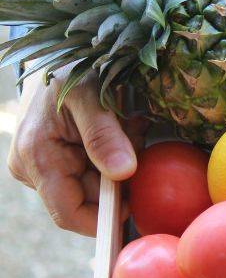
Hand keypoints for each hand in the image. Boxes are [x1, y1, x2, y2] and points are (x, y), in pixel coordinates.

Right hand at [7, 67, 145, 234]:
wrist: (59, 56)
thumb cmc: (70, 70)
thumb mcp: (90, 95)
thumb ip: (104, 135)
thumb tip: (124, 173)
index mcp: (37, 158)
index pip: (69, 214)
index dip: (105, 220)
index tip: (138, 204)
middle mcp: (33, 169)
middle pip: (88, 199)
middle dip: (120, 180)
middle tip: (139, 142)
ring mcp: (43, 166)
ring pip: (95, 185)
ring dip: (120, 164)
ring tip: (129, 128)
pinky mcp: (56, 159)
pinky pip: (94, 170)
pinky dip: (114, 155)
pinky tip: (122, 130)